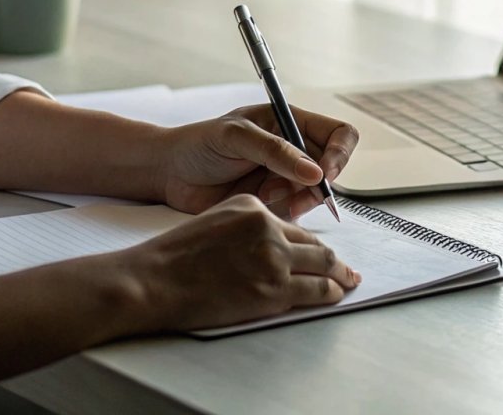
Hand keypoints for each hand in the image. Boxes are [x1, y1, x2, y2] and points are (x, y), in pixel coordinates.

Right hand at [116, 195, 361, 331]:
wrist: (154, 280)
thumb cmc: (172, 258)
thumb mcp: (213, 221)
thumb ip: (244, 228)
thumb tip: (267, 246)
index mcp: (251, 208)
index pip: (291, 226)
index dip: (308, 242)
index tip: (318, 251)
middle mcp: (268, 227)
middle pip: (313, 243)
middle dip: (333, 258)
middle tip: (346, 268)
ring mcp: (274, 257)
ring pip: (323, 263)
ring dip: (340, 274)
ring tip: (348, 281)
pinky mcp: (275, 287)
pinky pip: (317, 289)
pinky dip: (331, 292)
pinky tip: (336, 294)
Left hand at [158, 105, 358, 218]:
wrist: (170, 174)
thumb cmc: (198, 144)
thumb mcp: (235, 137)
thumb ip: (275, 151)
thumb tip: (315, 172)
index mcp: (290, 122)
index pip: (338, 134)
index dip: (339, 153)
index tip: (324, 173)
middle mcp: (293, 149)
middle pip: (332, 168)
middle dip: (316, 185)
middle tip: (294, 195)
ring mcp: (286, 176)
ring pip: (316, 193)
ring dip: (297, 198)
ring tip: (266, 194)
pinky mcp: (275, 200)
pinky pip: (297, 210)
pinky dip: (285, 210)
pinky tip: (260, 201)